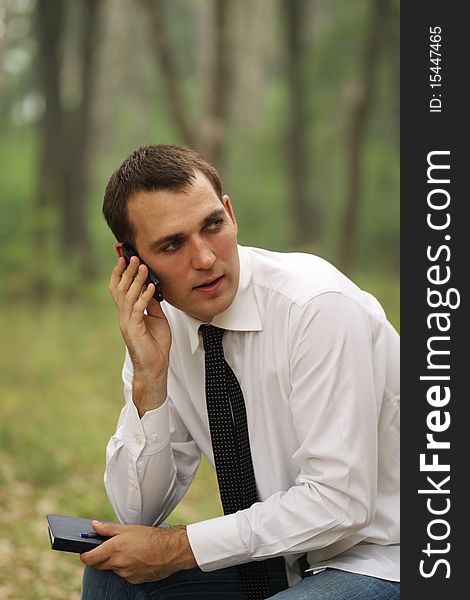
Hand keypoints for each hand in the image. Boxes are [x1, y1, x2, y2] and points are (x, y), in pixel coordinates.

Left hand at [80, 521, 196, 583]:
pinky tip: (137, 559)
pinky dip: (126, 568)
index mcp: (114, 548)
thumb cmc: (151, 536)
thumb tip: (94, 526)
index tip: (85, 552)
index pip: (89, 558)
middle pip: (98, 565)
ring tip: (130, 551)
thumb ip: (108, 529)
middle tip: (108, 548)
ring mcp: (125, 573)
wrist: (170, 550)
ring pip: (113, 569)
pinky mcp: (133, 580)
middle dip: (100, 558)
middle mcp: (118, 563)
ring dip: (116, 562)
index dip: (85, 555)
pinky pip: (124, 574)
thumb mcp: (128, 528)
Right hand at [109, 256, 171, 414]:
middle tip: (133, 257)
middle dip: (126, 272)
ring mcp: (127, 323)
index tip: (123, 257)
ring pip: (128, 297)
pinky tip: (150, 287)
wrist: (154, 367)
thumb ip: (152, 304)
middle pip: (120, 289)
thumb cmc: (155, 345)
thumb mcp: (156, 318)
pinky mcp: (134, 330)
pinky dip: (144, 297)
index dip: (120, 273)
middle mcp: (124, 316)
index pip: (120, 288)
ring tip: (142, 267)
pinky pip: (138, 310)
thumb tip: (153, 287)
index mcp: (128, 312)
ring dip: (136, 280)